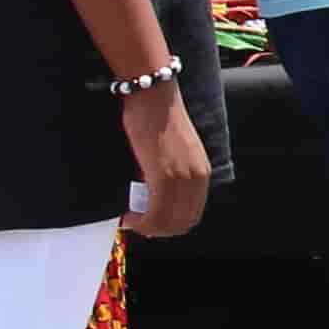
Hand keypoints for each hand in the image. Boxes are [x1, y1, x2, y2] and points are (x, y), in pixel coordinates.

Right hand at [122, 79, 211, 241]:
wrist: (153, 98)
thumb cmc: (156, 120)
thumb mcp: (172, 153)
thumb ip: (171, 176)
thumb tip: (151, 197)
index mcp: (202, 173)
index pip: (192, 214)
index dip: (170, 225)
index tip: (148, 222)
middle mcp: (197, 178)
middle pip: (182, 223)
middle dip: (158, 230)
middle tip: (137, 224)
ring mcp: (183, 178)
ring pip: (168, 222)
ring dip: (147, 228)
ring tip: (130, 220)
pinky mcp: (165, 176)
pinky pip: (156, 213)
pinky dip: (141, 222)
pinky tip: (127, 217)